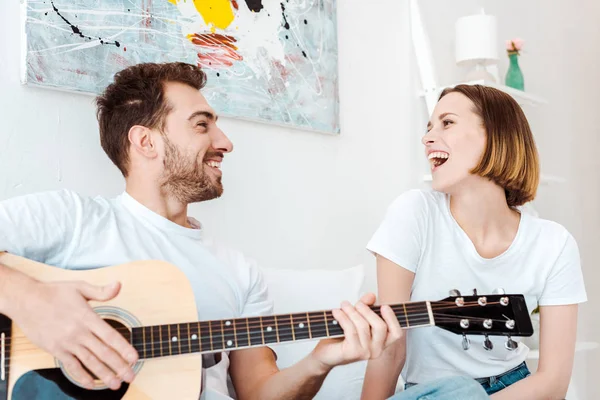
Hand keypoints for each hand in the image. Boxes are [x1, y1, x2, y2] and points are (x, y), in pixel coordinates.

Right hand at [8, 279, 137, 389]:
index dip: (123, 348)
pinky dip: (81, 376)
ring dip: (103, 375)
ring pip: (89, 362)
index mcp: (87, 317)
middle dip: (119, 366)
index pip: (110, 335)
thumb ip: (101, 291)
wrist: (26, 301)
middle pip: (102, 352)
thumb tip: (118, 285)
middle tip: (131, 376)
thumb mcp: (80, 287)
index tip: (134, 358)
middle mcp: (78, 332)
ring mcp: (67, 343)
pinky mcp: (56, 349)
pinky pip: (71, 366)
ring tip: (116, 384)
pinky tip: (91, 384)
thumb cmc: (55, 292)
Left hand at [310, 293, 402, 370]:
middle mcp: (376, 350)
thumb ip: (365, 307)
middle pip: (380, 327)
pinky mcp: (353, 352)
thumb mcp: (355, 319)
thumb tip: (371, 296)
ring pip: (363, 326)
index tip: (384, 306)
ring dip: (352, 311)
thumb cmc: (341, 337)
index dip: (392, 319)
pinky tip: (336, 312)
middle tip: (357, 303)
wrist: (324, 354)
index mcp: (381, 343)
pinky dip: (343, 317)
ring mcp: (365, 352)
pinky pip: (351, 330)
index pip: (396, 333)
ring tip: (343, 305)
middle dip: (367, 310)